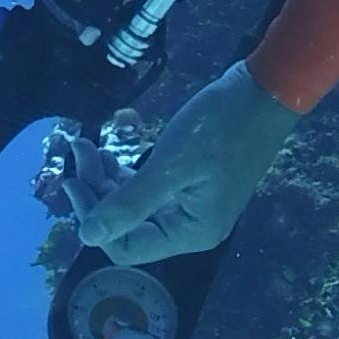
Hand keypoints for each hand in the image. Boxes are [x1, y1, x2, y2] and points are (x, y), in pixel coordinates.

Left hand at [72, 60, 296, 264]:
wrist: (266, 91)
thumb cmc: (220, 127)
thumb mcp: (170, 165)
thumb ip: (128, 203)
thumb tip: (87, 237)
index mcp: (190, 233)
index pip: (125, 247)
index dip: (94, 218)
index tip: (72, 179)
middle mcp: (192, 229)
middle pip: (129, 226)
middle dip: (98, 192)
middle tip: (80, 150)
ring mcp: (194, 207)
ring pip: (136, 206)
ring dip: (108, 180)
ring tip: (88, 146)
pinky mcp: (193, 185)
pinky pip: (150, 191)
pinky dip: (127, 174)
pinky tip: (110, 152)